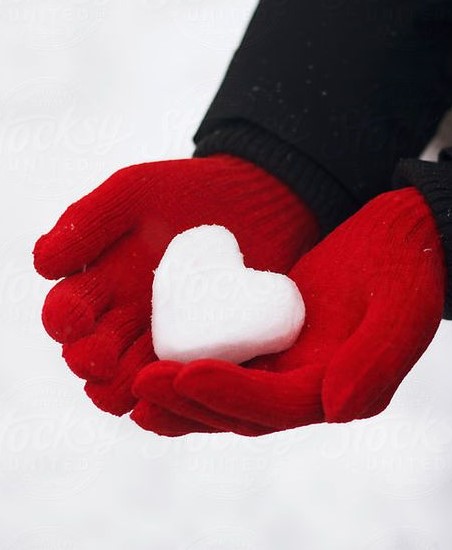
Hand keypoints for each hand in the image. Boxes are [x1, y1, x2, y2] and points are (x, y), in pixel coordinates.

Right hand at [33, 154, 318, 424]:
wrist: (250, 203)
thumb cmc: (185, 193)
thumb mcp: (133, 194)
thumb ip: (88, 221)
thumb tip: (43, 264)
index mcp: (99, 286)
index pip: (67, 314)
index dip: (64, 321)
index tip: (73, 320)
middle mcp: (123, 320)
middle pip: (93, 356)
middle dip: (90, 361)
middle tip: (100, 360)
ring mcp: (164, 340)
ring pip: (130, 381)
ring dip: (124, 388)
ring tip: (136, 381)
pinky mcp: (204, 353)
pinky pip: (183, 383)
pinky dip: (174, 391)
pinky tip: (179, 386)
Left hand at [131, 187, 445, 435]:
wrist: (399, 241)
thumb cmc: (406, 269)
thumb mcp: (402, 307)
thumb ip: (376, 360)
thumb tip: (335, 408)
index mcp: (340, 389)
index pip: (279, 405)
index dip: (232, 394)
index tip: (186, 373)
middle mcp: (308, 389)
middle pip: (241, 411)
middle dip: (190, 402)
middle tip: (141, 383)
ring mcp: (286, 369)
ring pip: (225, 395)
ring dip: (181, 395)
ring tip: (135, 383)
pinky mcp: (269, 344)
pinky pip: (225, 362)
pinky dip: (191, 366)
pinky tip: (157, 355)